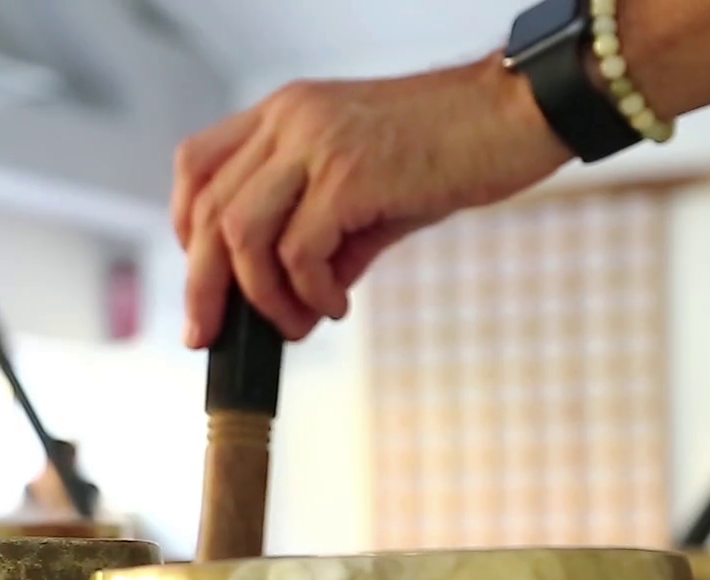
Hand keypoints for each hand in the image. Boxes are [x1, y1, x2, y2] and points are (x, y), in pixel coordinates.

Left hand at [173, 56, 573, 347]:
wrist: (523, 112)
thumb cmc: (451, 147)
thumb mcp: (367, 189)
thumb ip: (321, 238)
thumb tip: (286, 306)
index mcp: (284, 113)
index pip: (196, 165)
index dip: (186, 227)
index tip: (202, 277)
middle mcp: (290, 120)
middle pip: (209, 212)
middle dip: (203, 287)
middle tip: (210, 336)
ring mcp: (317, 142)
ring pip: (243, 236)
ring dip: (262, 298)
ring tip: (297, 322)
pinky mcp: (350, 174)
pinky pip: (299, 252)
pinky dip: (309, 293)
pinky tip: (336, 304)